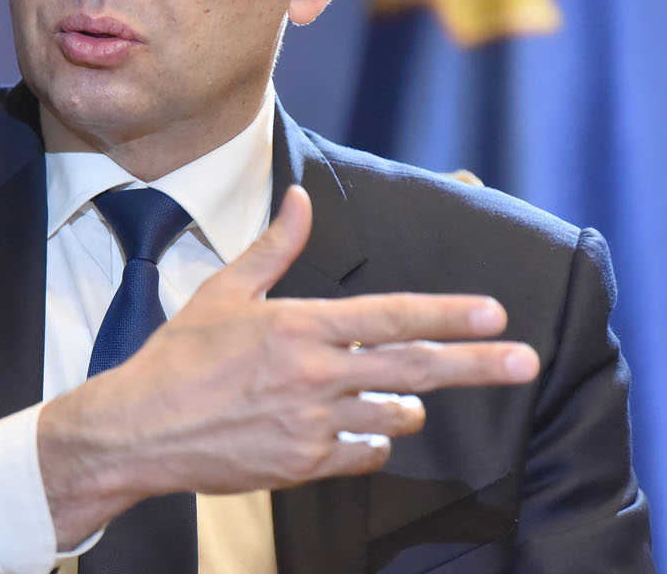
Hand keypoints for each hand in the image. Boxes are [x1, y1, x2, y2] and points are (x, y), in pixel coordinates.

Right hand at [37, 185, 539, 546]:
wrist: (140, 429)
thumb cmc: (180, 356)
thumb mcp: (225, 291)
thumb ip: (275, 246)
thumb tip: (303, 200)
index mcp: (300, 326)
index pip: (391, 315)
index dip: (448, 313)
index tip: (495, 314)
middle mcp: (315, 375)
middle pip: (414, 367)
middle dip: (477, 363)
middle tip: (526, 362)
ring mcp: (313, 425)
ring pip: (394, 415)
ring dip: (407, 404)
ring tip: (397, 396)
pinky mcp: (305, 466)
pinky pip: (364, 453)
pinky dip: (369, 441)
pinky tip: (351, 430)